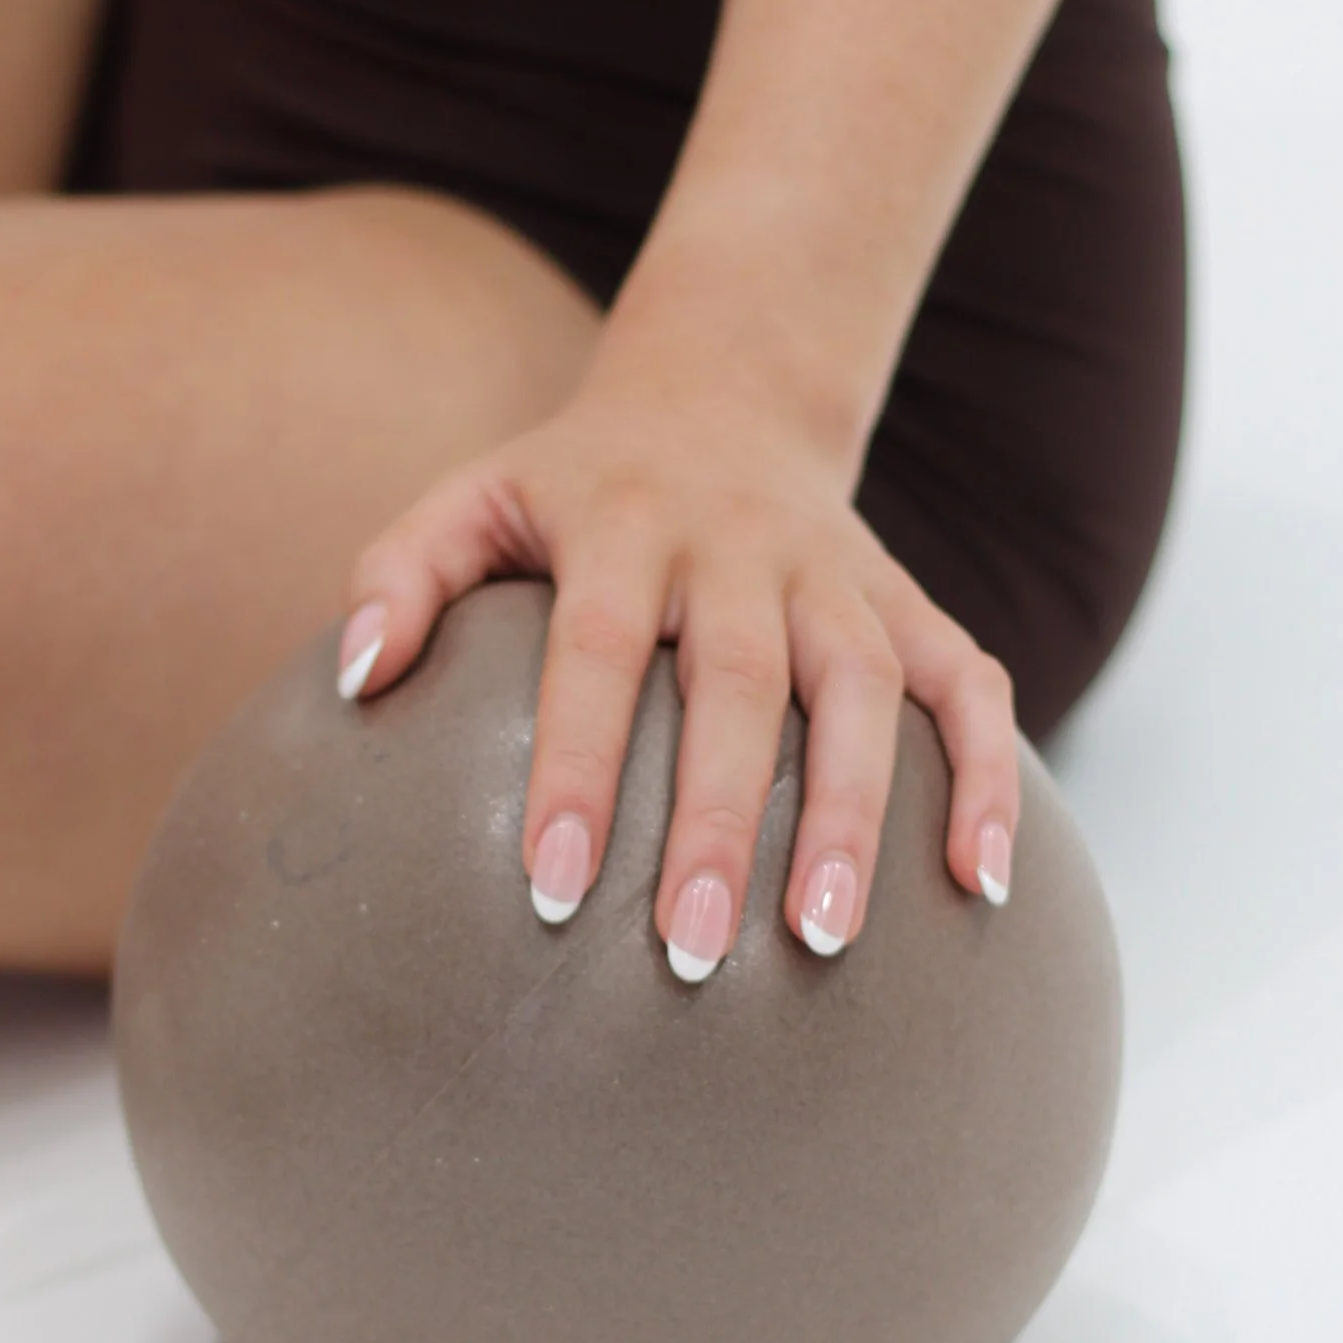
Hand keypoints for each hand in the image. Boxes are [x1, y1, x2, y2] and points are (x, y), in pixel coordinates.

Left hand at [333, 366, 1020, 981]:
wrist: (723, 390)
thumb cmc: (574, 484)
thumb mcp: (474, 497)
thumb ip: (400, 574)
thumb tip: (353, 680)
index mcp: (625, 523)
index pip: (599, 651)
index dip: (580, 766)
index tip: (553, 886)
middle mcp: (741, 545)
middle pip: (742, 684)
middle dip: (722, 820)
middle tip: (691, 952)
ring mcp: (838, 571)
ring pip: (868, 688)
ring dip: (858, 814)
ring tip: (826, 940)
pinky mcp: (907, 597)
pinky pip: (972, 682)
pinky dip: (990, 776)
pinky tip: (983, 886)